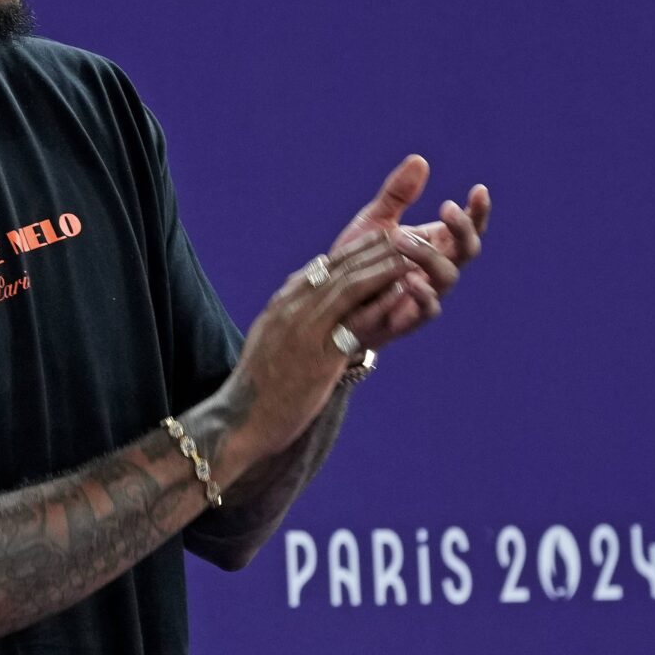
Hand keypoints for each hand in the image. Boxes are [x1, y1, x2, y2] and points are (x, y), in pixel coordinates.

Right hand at [221, 230, 414, 460]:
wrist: (242, 419)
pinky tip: (401, 293)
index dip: (356, 249)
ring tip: (412, 255)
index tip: (382, 237)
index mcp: (283, 304)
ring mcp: (305, 330)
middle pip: (339, 268)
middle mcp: (293, 308)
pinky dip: (379, 303)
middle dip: (374, 249)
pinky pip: (354, 322)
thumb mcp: (271, 339)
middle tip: (405, 234)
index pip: (324, 266)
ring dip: (383, 267)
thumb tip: (309, 301)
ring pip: (348, 286)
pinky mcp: (319, 357)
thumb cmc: (259, 386)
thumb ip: (291, 316)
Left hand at [333, 155, 490, 347]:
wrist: (333, 303)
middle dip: (462, 228)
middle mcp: (438, 268)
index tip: (479, 190)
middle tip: (446, 207)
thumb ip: (397, 195)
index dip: (478, 211)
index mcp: (435, 244)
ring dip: (428, 255)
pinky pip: (428, 309)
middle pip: (467, 249)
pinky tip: (410, 279)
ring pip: (448, 275)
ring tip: (400, 238)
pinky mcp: (411, 317)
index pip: (467, 227)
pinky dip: (423, 295)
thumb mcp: (375, 221)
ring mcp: (428, 293)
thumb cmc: (361, 262)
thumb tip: (420, 160)